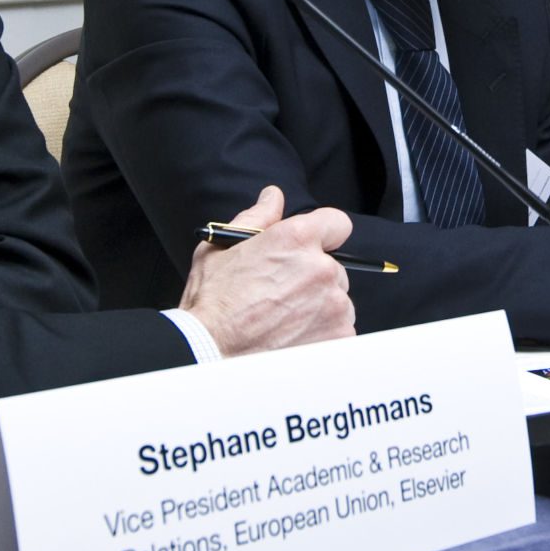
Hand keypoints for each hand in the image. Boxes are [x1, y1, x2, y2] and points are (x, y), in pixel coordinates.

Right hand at [180, 186, 355, 355]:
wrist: (209, 353)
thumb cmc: (211, 302)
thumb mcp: (223, 247)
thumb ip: (257, 217)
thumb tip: (273, 197)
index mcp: (296, 239)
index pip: (337, 223)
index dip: (324, 234)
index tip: (312, 248)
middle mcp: (321, 269)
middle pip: (335, 267)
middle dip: (314, 278)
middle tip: (281, 295)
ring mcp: (334, 305)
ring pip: (337, 300)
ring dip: (320, 307)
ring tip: (283, 320)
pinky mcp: (339, 336)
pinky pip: (340, 329)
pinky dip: (322, 334)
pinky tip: (292, 338)